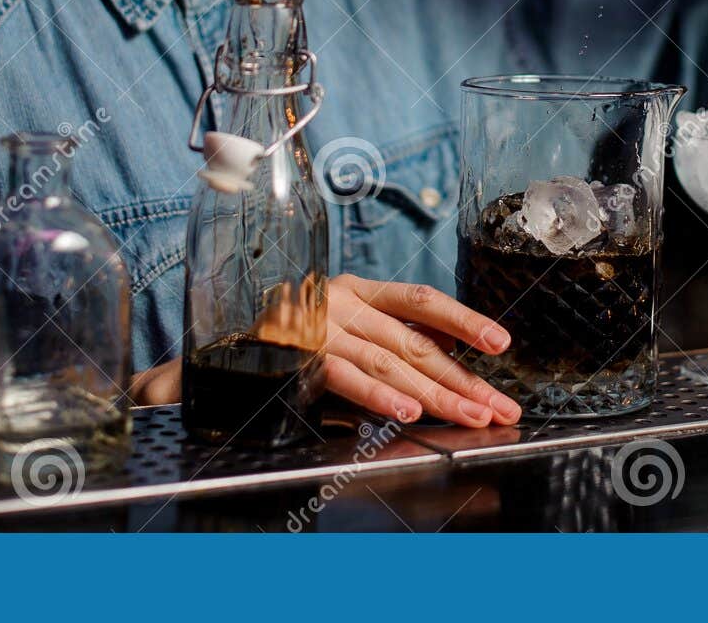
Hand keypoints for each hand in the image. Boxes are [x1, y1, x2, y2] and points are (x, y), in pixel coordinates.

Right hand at [128, 274, 522, 428]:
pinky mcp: (293, 355)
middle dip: (465, 378)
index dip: (464, 320)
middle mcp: (339, 300)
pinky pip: (345, 376)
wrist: (205, 366)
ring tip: (472, 416)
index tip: (502, 344)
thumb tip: (448, 359)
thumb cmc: (281, 352)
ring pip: (390, 360)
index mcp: (355, 291)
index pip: (420, 300)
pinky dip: (378, 395)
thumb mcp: (341, 336)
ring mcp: (316, 325)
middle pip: (416, 340)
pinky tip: (408, 410)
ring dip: (437, 393)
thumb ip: (386, 342)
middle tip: (501, 406)